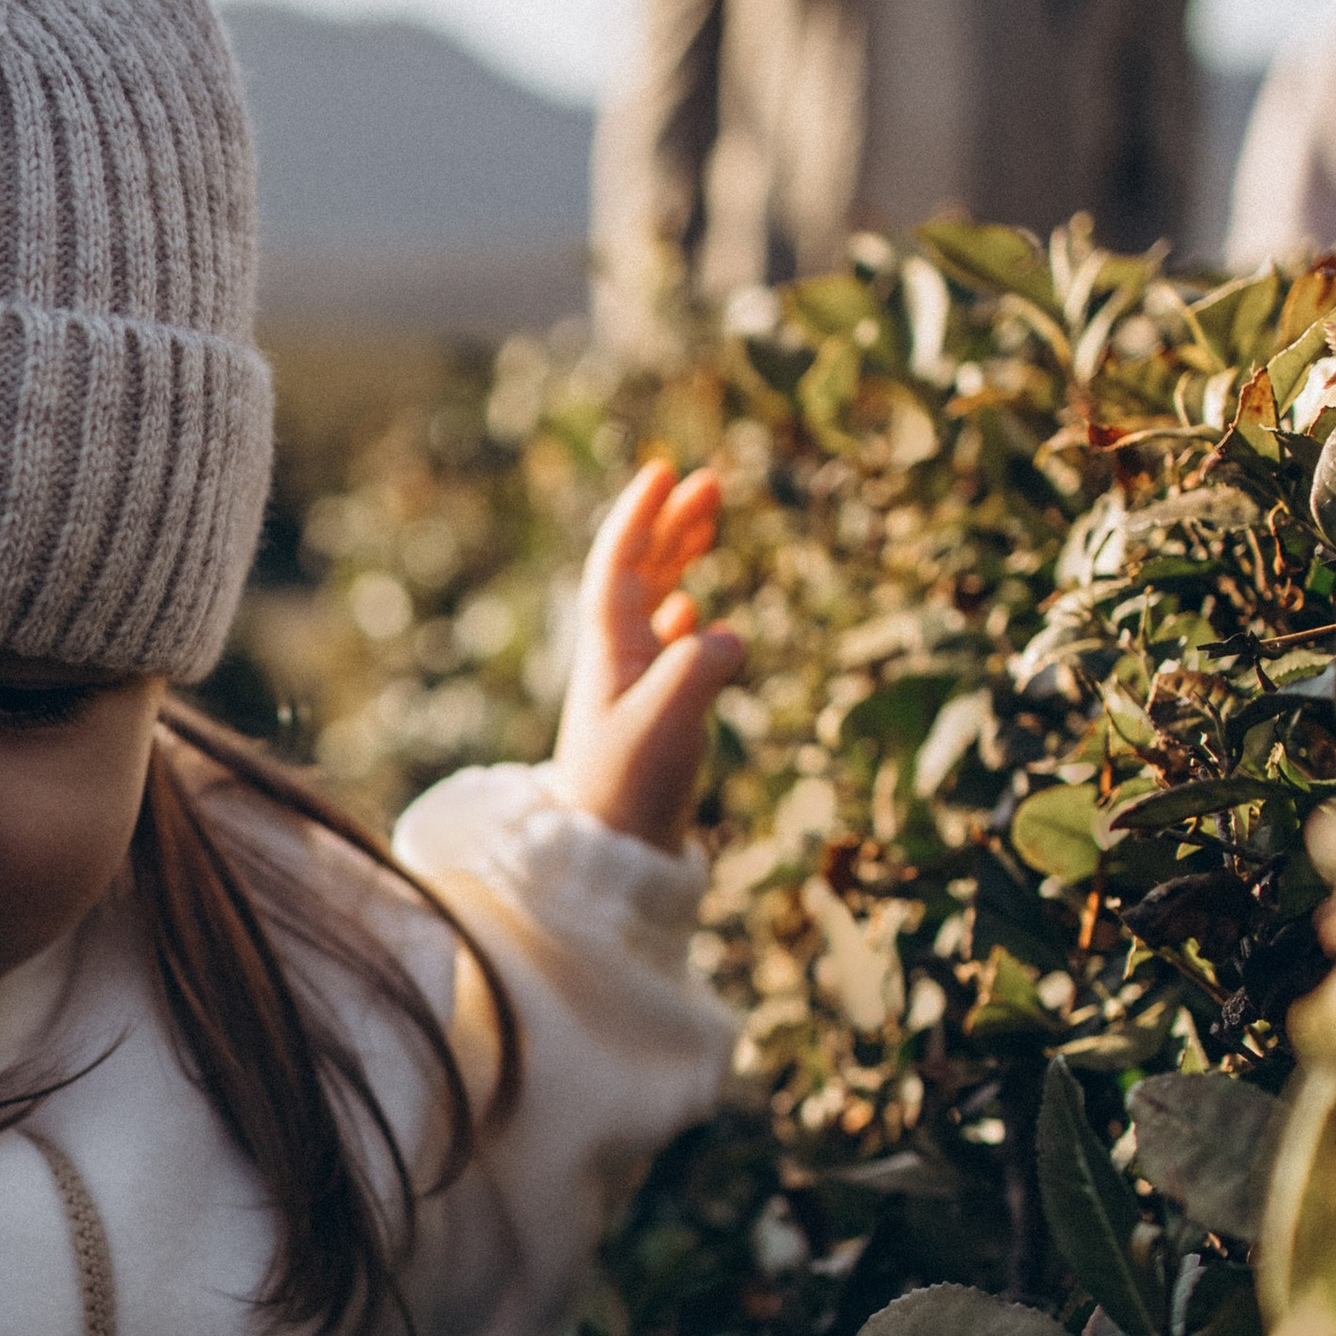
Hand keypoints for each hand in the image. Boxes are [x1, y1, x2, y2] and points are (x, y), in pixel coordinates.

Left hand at [548, 461, 741, 852]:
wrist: (607, 864)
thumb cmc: (629, 791)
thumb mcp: (667, 724)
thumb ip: (698, 670)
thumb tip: (728, 635)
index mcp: (610, 651)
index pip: (620, 564)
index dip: (642, 516)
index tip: (665, 471)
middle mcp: (615, 662)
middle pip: (639, 573)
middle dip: (671, 525)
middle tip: (710, 482)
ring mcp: (629, 690)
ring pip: (652, 606)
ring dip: (678, 561)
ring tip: (708, 525)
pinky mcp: (646, 722)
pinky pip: (662, 651)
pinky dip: (681, 621)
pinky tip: (694, 616)